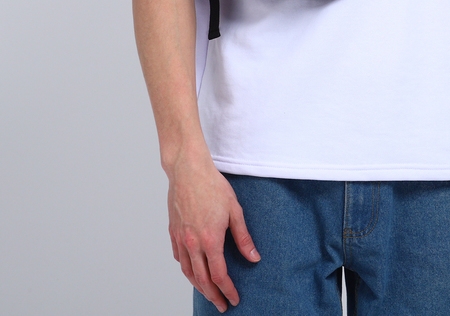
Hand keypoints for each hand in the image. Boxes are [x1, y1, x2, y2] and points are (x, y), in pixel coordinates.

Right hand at [167, 157, 259, 312]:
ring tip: (208, 293)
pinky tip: (192, 270)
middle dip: (213, 295)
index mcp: (210, 239)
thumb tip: (254, 257)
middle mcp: (192, 243)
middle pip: (202, 279)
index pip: (219, 275)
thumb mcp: (235, 210)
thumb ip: (243, 237)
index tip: (234, 299)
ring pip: (187, 272)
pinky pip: (178, 258)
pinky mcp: (173, 231)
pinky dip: (186, 269)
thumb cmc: (212, 185)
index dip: (228, 290)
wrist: (188, 170)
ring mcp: (180, 238)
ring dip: (199, 286)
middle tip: (221, 305)